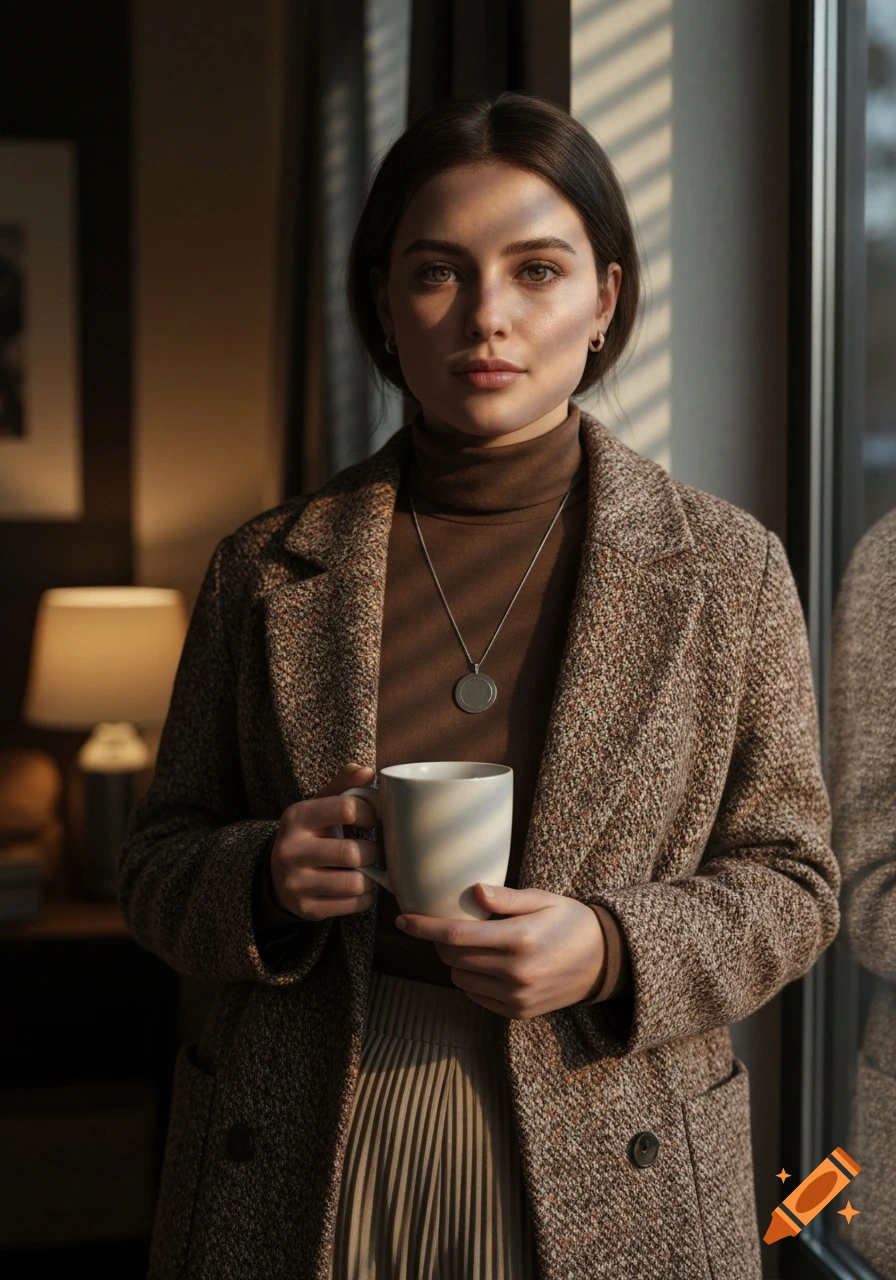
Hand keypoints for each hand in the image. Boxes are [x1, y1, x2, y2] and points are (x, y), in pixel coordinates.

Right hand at [269, 762, 380, 920]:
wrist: (277, 875)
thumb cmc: (310, 833)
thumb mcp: (319, 805)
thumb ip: (343, 785)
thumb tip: (367, 771)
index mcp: (297, 817)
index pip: (347, 808)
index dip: (370, 813)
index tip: (372, 819)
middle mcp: (291, 851)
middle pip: (353, 852)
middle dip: (373, 851)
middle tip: (374, 849)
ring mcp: (296, 883)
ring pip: (354, 883)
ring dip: (371, 877)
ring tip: (369, 869)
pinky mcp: (307, 909)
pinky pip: (352, 906)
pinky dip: (365, 897)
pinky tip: (360, 887)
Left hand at [396, 883, 607, 1018]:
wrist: (606, 962)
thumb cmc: (571, 921)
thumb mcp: (543, 899)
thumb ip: (506, 898)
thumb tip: (472, 891)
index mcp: (519, 939)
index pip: (455, 936)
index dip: (424, 927)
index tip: (403, 919)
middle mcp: (515, 973)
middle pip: (452, 958)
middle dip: (440, 941)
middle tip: (446, 924)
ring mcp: (516, 997)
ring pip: (461, 979)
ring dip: (456, 961)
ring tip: (474, 943)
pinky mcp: (518, 1012)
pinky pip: (476, 996)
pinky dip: (472, 979)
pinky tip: (488, 963)